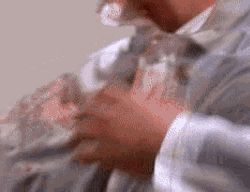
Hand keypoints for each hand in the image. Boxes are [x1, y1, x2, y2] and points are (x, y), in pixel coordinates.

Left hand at [73, 69, 187, 178]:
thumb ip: (155, 99)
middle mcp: (113, 111)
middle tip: (81, 115)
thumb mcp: (166, 103)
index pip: (106, 91)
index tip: (97, 97)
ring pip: (82, 129)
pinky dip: (81, 155)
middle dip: (84, 111)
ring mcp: (107, 131)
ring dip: (79, 132)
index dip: (99, 94)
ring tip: (75, 135)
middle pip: (88, 107)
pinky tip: (79, 157)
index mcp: (128, 98)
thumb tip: (154, 97)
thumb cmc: (173, 123)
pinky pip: (85, 152)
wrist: (172, 142)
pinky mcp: (105, 151)